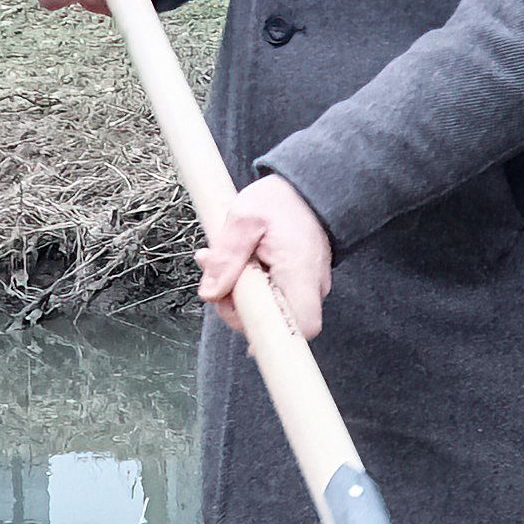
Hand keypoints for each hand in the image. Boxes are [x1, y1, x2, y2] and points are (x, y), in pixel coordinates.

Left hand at [199, 170, 334, 336]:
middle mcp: (312, 286)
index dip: (272, 335)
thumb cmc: (280, 200)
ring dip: (240, 297)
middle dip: (239, 310)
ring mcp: (308, 287)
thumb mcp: (244, 219)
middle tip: (217, 281)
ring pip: (271, 312)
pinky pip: (274, 299)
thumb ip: (226, 257)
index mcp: (301, 271)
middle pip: (277, 324)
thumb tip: (211, 293)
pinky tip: (237, 268)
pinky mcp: (299, 284)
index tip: (240, 319)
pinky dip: (251, 290)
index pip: (303, 326)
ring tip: (222, 265)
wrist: (306, 188)